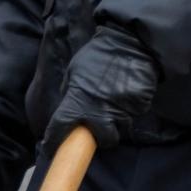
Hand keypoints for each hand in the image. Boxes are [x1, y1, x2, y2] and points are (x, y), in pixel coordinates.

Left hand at [44, 24, 159, 150]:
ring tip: (117, 100)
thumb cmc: (97, 55)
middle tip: (103, 125)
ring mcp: (122, 110)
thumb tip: (69, 107)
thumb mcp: (74, 72)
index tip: (51, 148)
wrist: (128, 42)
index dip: (53, 142)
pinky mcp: (140, 105)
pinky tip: (128, 91)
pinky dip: (132, 106)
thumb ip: (71, 93)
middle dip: (105, 136)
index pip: (59, 130)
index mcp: (78, 103)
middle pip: (106, 140)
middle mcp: (100, 112)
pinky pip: (135, 112)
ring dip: (119, 118)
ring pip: (123, 126)